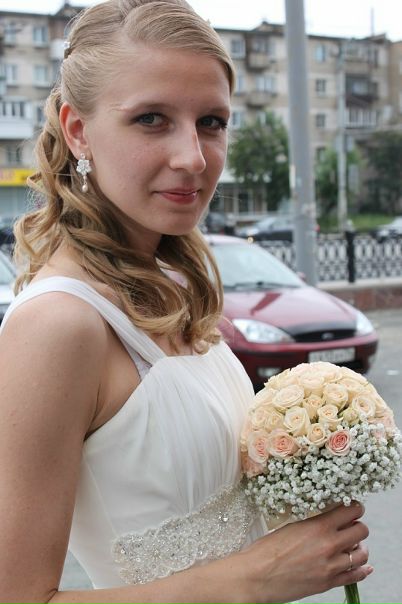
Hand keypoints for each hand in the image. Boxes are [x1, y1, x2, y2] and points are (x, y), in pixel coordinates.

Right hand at [235, 503, 371, 603]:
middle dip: (358, 526)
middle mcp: (329, 545)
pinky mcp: (329, 583)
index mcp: (318, 526)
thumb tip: (327, 520)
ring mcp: (331, 566)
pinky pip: (355, 576)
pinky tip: (363, 566)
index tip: (353, 507)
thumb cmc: (267, 551)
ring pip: (362, 554)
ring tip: (353, 546)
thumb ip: (313, 523)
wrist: (257, 576)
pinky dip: (362, 570)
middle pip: (361, 531)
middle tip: (351, 525)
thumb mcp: (291, 526)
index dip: (354, 507)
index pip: (350, 511)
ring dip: (359, 548)